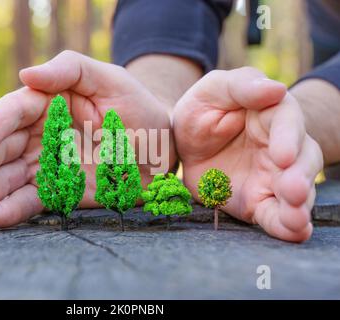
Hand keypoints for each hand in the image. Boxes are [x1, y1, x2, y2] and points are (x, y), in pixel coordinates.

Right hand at [0, 50, 175, 227]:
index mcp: (48, 104)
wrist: (162, 149)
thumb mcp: (109, 79)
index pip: (12, 114)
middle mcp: (41, 135)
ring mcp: (48, 166)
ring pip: (10, 179)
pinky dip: (13, 210)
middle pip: (2, 150)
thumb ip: (70, 70)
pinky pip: (32, 201)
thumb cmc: (136, 108)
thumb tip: (24, 75)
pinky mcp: (59, 192)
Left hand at [173, 67, 322, 241]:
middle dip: (300, 176)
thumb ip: (241, 86)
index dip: (288, 138)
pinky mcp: (259, 201)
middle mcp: (279, 147)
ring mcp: (272, 176)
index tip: (282, 155)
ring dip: (299, 206)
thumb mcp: (212, 91)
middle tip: (292, 191)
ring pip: (296, 191)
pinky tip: (294, 232)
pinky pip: (276, 215)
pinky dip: (287, 226)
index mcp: (270, 114)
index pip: (288, 122)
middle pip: (303, 160)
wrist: (185, 146)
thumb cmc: (203, 111)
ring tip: (295, 219)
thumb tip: (276, 89)